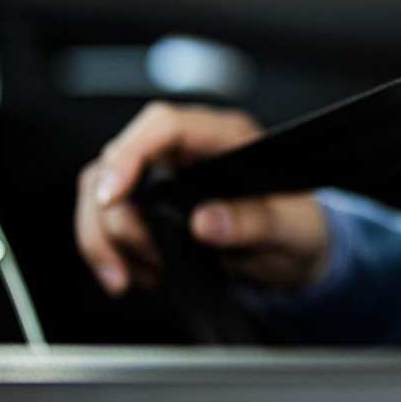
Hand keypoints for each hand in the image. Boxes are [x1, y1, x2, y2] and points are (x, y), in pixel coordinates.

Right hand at [73, 103, 328, 296]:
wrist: (298, 253)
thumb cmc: (300, 229)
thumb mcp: (293, 230)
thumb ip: (255, 223)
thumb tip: (207, 222)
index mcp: (227, 137)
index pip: (164, 125)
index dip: (131, 154)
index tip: (111, 196)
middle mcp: (189, 147)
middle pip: (118, 159)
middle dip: (114, 216)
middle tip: (141, 258)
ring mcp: (165, 174)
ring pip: (100, 190)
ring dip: (103, 237)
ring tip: (129, 276)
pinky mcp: (150, 203)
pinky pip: (107, 218)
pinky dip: (109, 250)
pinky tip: (134, 276)